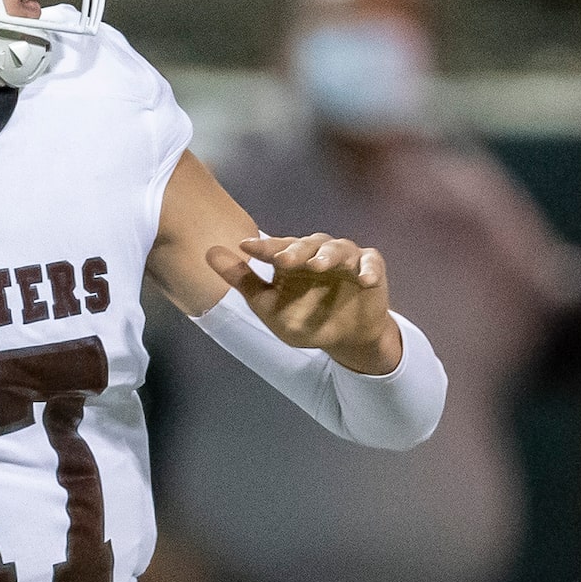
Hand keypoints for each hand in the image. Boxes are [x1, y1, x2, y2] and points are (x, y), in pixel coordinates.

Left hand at [206, 234, 400, 374]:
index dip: (262, 247)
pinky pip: (371, 264)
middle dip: (295, 250)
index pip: (276, 248)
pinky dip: (369, 270)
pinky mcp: (371, 269)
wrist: (341, 337)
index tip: (244, 246)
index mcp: (292, 258)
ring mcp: (345, 259)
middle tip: (283, 259)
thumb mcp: (268, 305)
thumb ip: (243, 281)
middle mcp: (317, 252)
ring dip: (329, 255)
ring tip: (318, 264)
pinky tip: (365, 279)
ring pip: (338, 249)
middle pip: (307, 244)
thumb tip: (209, 252)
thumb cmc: (303, 317)